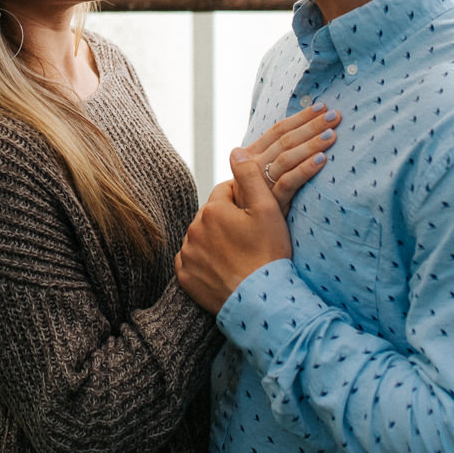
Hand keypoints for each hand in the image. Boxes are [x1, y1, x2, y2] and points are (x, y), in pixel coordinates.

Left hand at [176, 151, 295, 314]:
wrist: (261, 302)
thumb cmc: (268, 254)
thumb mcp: (267, 210)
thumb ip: (250, 176)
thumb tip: (235, 150)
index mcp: (213, 209)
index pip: (226, 192)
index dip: (243, 202)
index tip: (256, 217)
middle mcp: (193, 228)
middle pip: (212, 215)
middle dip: (227, 220)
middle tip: (249, 239)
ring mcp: (187, 254)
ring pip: (201, 237)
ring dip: (215, 241)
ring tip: (238, 255)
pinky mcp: (184, 277)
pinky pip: (192, 261)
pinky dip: (204, 262)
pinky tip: (223, 269)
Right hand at [242, 100, 339, 215]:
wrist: (247, 232)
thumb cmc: (261, 199)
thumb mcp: (264, 173)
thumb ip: (278, 153)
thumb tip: (306, 128)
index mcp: (251, 154)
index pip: (278, 129)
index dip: (300, 117)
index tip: (322, 106)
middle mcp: (252, 165)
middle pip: (285, 140)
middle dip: (312, 125)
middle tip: (336, 115)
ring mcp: (260, 184)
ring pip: (287, 157)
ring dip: (311, 143)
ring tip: (332, 134)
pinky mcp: (271, 202)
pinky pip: (289, 182)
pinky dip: (306, 169)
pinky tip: (322, 160)